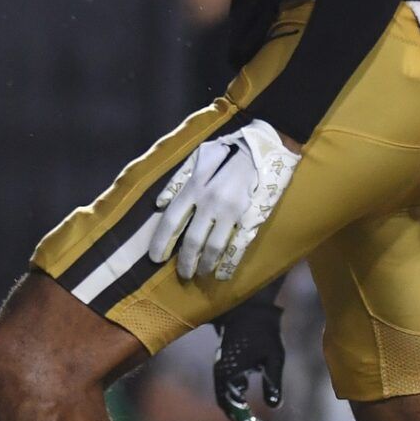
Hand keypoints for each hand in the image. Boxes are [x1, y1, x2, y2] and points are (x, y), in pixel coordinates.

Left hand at [148, 121, 301, 281]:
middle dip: (185, 261)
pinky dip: (229, 264)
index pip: (172, 220)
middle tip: (183, 273)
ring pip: (214, 247)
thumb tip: (158, 204)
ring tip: (200, 273)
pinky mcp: (251, 217)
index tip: (156, 258)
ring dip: (205, 265)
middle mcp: (210, 202)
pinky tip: (223, 274)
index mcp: (195, 187)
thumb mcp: (198, 157)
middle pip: (193, 240)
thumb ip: (177, 180)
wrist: (264, 146)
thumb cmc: (228, 150)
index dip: (161, 242)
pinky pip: (238, 246)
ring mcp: (232, 212)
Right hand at [213, 302, 285, 420]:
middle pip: (226, 402)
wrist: (251, 307)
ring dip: (237, 407)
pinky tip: (248, 400)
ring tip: (253, 420)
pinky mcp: (227, 361)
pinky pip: (229, 384)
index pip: (229, 404)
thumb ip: (273, 381)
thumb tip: (274, 405)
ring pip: (226, 394)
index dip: (241, 419)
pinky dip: (237, 395)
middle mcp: (221, 371)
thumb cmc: (264, 330)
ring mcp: (222, 366)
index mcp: (228, 372)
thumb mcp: (274, 356)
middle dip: (240, 417)